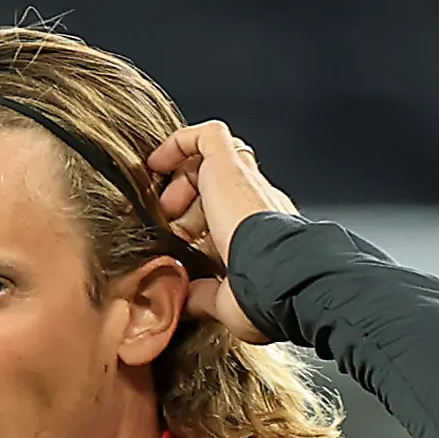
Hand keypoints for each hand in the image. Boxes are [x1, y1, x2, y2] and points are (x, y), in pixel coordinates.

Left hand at [148, 122, 297, 344]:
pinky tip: (157, 164)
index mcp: (260, 234)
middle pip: (215, 190)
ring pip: (210, 163)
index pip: (227, 217)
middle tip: (166, 232)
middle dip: (183, 209)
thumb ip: (202, 297)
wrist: (281, 278)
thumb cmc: (264, 296)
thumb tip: (184, 299)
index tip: (176, 249)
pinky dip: (179, 143)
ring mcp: (245, 181)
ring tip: (162, 211)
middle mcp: (256, 202)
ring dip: (179, 183)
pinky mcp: (230, 165)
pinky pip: (207, 136)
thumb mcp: (225, 302)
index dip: (196, 229)